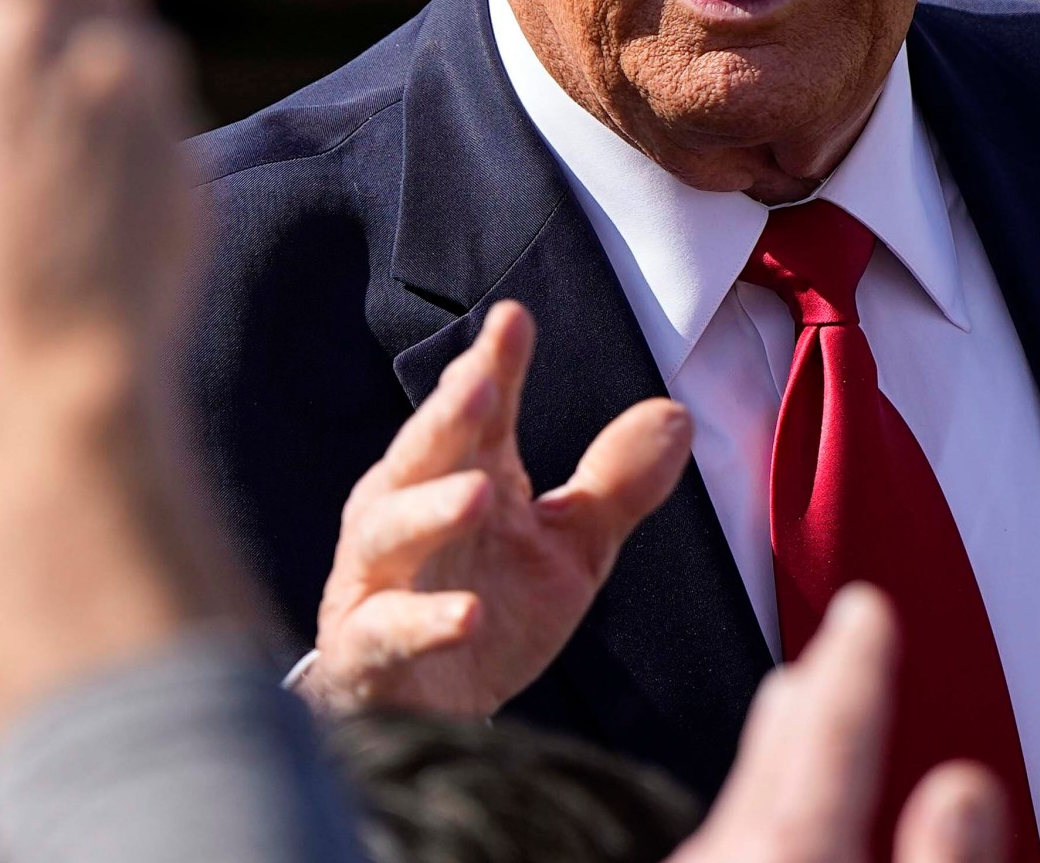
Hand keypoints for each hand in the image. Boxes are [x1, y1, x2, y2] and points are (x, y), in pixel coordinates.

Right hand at [0, 0, 215, 729]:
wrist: (13, 407)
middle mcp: (5, 24)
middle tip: (62, 25)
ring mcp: (103, 73)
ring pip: (125, 26)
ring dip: (104, 64)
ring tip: (74, 135)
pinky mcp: (172, 134)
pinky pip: (164, 106)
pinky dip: (142, 131)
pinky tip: (107, 190)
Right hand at [300, 300, 692, 715]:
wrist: (434, 718)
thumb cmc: (491, 610)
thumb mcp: (570, 549)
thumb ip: (614, 486)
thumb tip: (675, 416)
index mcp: (458, 477)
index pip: (477, 414)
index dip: (492, 365)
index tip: (514, 320)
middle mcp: (405, 516)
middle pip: (419, 456)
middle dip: (445, 417)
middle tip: (479, 382)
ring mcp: (377, 583)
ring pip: (387, 533)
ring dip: (429, 510)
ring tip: (480, 492)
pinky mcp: (365, 652)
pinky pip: (386, 632)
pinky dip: (423, 622)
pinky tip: (467, 615)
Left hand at [671, 585, 1005, 862]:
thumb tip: (964, 789)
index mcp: (795, 850)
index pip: (838, 731)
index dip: (858, 660)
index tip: (866, 605)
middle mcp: (730, 851)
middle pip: (781, 739)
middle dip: (822, 677)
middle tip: (849, 626)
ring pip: (748, 777)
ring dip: (789, 729)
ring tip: (809, 690)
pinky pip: (730, 821)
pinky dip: (764, 784)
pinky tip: (773, 803)